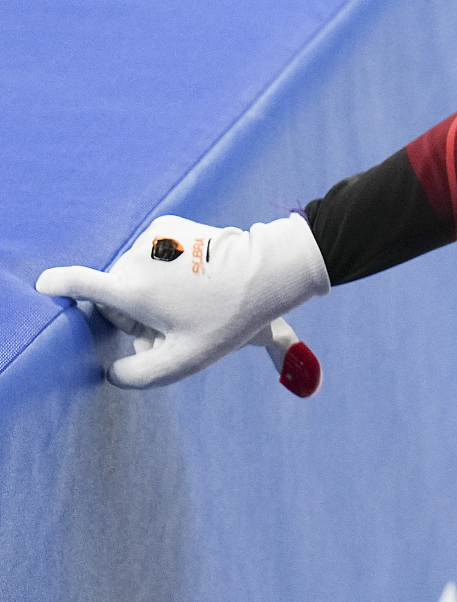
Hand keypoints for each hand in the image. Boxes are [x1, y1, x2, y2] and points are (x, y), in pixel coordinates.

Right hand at [36, 213, 329, 392]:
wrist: (266, 270)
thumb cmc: (226, 319)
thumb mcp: (184, 361)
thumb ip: (137, 377)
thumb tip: (110, 372)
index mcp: (133, 291)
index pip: (83, 285)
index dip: (60, 285)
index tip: (44, 285)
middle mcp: (135, 259)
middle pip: (114, 294)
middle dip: (133, 313)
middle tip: (172, 326)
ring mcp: (151, 237)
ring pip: (132, 273)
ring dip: (148, 291)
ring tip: (188, 303)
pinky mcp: (167, 224)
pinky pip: (150, 253)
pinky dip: (162, 267)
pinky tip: (191, 280)